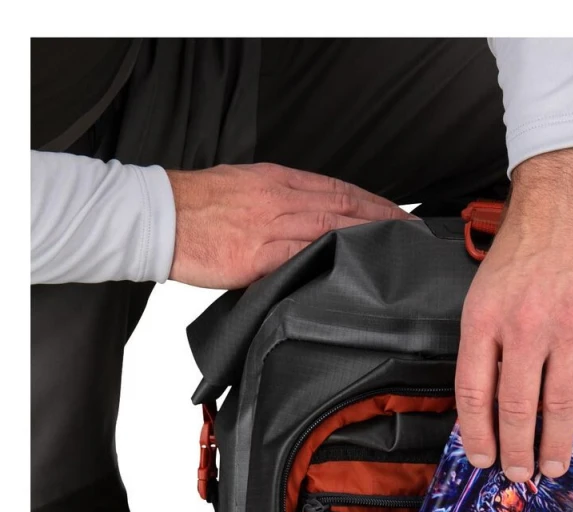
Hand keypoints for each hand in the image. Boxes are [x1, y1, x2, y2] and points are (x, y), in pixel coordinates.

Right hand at [166, 162, 413, 288]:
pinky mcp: (259, 255)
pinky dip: (333, 259)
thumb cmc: (196, 206)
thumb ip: (278, 205)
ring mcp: (272, 226)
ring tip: (395, 254)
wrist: (160, 216)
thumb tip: (306, 222)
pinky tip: (355, 268)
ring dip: (368, 240)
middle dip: (384, 221)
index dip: (374, 202)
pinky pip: (305, 256)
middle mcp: (281, 198)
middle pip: (346, 206)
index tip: (398, 216)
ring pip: (333, 228)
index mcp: (278, 180)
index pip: (339, 188)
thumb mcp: (244, 190)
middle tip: (412, 236)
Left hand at [455, 146, 572, 479]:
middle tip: (520, 476)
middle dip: (518, 451)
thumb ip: (485, 344)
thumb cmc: (524, 245)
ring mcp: (572, 325)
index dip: (477, 435)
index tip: (482, 458)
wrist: (571, 196)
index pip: (476, 393)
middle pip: (518, 408)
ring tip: (551, 465)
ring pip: (560, 404)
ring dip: (554, 443)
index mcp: (486, 318)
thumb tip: (487, 404)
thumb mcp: (485, 291)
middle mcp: (527, 325)